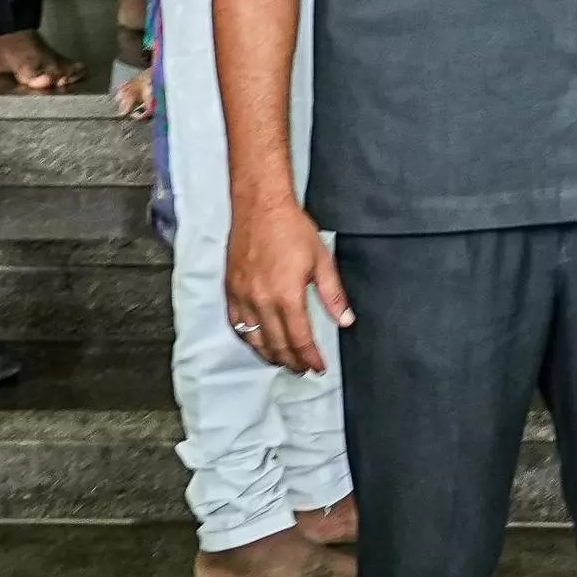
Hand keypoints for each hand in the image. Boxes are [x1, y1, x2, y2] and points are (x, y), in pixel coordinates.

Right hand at [225, 196, 351, 373]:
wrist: (261, 207)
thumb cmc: (291, 229)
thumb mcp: (322, 261)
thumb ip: (333, 295)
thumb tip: (346, 320)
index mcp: (287, 296)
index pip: (300, 339)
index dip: (310, 358)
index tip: (318, 367)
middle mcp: (262, 301)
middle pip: (277, 345)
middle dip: (292, 362)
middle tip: (302, 369)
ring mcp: (243, 297)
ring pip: (254, 340)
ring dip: (270, 355)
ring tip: (283, 361)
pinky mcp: (231, 290)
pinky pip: (237, 325)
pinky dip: (248, 339)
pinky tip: (258, 342)